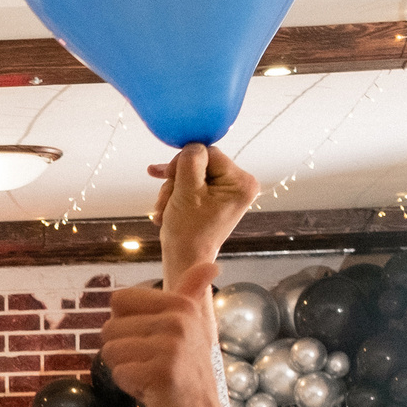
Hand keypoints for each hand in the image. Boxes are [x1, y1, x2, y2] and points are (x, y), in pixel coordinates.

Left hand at [100, 260, 229, 406]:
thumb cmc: (185, 371)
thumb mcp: (192, 326)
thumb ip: (192, 293)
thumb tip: (212, 264)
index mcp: (180, 305)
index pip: (118, 301)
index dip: (124, 326)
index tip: (149, 341)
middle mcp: (178, 320)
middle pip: (109, 328)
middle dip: (122, 352)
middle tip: (151, 364)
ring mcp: (171, 346)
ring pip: (109, 351)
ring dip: (125, 369)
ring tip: (151, 376)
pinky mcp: (161, 372)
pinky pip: (118, 373)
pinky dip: (129, 387)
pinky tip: (152, 390)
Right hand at [148, 143, 258, 275]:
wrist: (185, 261)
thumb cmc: (187, 231)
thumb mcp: (186, 192)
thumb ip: (189, 162)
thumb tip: (191, 145)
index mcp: (241, 182)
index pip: (209, 153)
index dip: (184, 162)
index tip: (167, 177)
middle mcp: (241, 184)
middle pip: (201, 164)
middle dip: (177, 180)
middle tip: (165, 200)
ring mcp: (229, 192)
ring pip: (193, 174)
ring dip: (173, 190)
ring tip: (165, 210)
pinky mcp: (217, 198)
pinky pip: (193, 185)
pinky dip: (177, 194)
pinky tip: (165, 204)